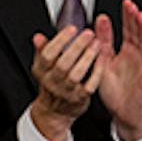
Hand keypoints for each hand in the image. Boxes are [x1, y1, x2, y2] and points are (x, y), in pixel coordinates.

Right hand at [27, 24, 103, 140]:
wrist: (55, 111)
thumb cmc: (52, 84)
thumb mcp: (43, 67)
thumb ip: (42, 51)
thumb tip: (38, 37)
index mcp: (41, 71)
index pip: (47, 54)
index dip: (59, 41)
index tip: (72, 29)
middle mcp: (52, 82)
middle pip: (63, 64)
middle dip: (76, 47)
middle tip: (89, 34)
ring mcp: (66, 91)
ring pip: (76, 74)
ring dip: (88, 58)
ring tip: (97, 44)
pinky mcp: (80, 99)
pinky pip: (90, 85)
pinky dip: (97, 72)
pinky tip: (103, 60)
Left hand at [93, 0, 141, 140]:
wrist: (122, 112)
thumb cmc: (115, 89)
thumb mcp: (103, 61)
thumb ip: (103, 41)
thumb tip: (101, 20)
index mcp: (128, 51)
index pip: (129, 29)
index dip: (128, 16)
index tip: (125, 2)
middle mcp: (138, 56)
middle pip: (140, 33)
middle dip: (137, 19)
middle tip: (132, 6)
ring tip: (141, 18)